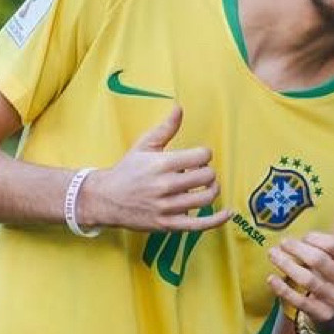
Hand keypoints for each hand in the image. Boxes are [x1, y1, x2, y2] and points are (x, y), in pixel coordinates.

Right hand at [78, 105, 233, 232]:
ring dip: (213, 189)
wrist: (106, 199)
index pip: (201, 156)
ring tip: (208, 186)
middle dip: (209, 172)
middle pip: (206, 176)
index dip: (204, 154)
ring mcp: (167, 207)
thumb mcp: (144, 146)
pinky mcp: (168, 224)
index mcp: (162, 164)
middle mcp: (166, 185)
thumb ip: (165, 129)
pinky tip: (227, 213)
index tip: (198, 157)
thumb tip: (179, 108)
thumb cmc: (127, 171)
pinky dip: (217, 220)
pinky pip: (199, 225)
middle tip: (202, 172)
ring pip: (206, 198)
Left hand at [267, 201, 333, 333]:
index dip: (314, 238)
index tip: (302, 237)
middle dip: (297, 250)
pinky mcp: (322, 315)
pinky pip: (299, 301)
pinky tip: (270, 278)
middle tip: (281, 243)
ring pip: (308, 280)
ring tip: (273, 255)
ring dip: (286, 266)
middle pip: (319, 261)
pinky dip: (283, 289)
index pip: (333, 245)